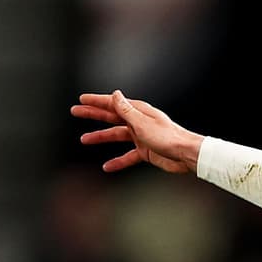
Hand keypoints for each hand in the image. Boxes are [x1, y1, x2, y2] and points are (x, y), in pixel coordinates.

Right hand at [70, 90, 201, 173]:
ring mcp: (141, 136)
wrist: (185, 155)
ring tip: (84, 139)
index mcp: (137, 111)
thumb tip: (115, 94)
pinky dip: (118, 161)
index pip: (112, 103)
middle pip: (111, 117)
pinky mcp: (146, 151)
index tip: (81, 99)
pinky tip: (107, 166)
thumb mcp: (142, 122)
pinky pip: (127, 156)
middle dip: (93, 114)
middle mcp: (138, 122)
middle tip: (75, 112)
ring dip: (101, 137)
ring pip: (116, 136)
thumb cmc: (168, 137)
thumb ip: (126, 110)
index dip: (96, 101)